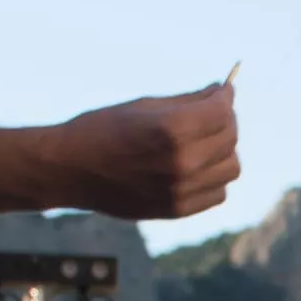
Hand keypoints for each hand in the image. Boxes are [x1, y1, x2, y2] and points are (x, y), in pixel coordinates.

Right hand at [59, 79, 242, 220]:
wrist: (70, 170)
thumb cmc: (102, 129)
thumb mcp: (145, 105)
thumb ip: (188, 101)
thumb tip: (222, 93)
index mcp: (172, 129)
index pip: (221, 111)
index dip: (224, 97)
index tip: (222, 91)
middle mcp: (182, 162)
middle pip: (229, 138)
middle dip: (225, 120)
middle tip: (212, 113)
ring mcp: (181, 190)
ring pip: (230, 168)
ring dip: (223, 151)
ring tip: (204, 141)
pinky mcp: (177, 210)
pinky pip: (217, 193)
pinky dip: (214, 177)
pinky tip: (196, 166)